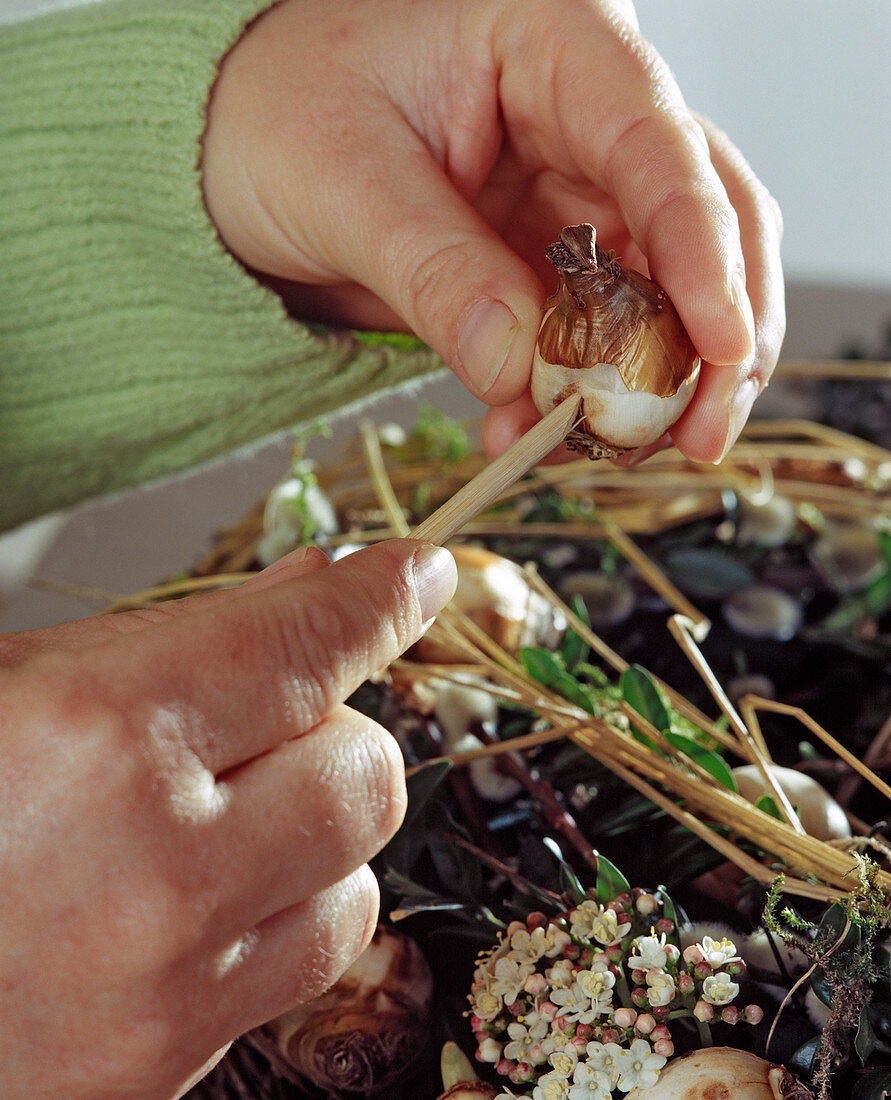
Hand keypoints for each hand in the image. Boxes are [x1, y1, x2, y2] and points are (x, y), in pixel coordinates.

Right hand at [0, 540, 455, 1099]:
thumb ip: (185, 635)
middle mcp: (154, 870)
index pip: (308, 646)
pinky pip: (299, 970)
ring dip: (311, 835)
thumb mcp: (25, 683)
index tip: (417, 574)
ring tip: (210, 827)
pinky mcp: (162, 1071)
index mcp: (101, 736)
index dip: (380, 598)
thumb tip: (320, 583)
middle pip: (368, 773)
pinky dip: (272, 917)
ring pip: (357, 882)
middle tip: (256, 728)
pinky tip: (185, 906)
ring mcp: (167, 991)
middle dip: (332, 732)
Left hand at [202, 0, 783, 463]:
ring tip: (610, 448)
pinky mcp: (549, 257)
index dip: (703, 252)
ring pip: (663, 287)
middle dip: (715, 336)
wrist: (242, 139)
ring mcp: (573, 189)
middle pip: (702, 218)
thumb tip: (519, 368)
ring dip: (652, 379)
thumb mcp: (343, 182)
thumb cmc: (280, 108)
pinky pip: (592, 331)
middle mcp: (587, 111)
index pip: (657, 144)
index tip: (723, 347)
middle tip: (700, 432)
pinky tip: (539, 430)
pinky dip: (581, 391)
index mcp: (551, 40)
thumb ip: (437, 272)